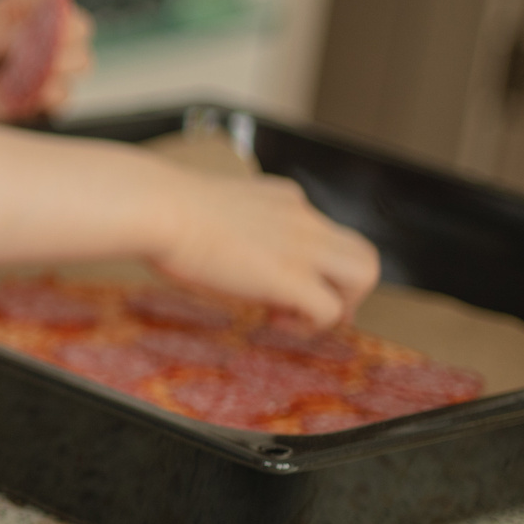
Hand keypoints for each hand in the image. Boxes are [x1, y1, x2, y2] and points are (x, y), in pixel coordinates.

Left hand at [0, 0, 91, 118]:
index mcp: (20, 4)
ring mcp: (45, 62)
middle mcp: (39, 30)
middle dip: (68, 50)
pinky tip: (37, 100)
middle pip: (79, 33)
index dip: (62, 18)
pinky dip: (56, 101)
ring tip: (36, 86)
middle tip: (49, 64)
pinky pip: (65, 97)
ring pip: (79, 65)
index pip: (58, 2)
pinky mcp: (43, 93)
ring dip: (61, 76)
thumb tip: (34, 38)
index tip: (51, 36)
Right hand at [148, 166, 380, 325]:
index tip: (282, 281)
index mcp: (283, 199)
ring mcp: (302, 248)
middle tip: (313, 309)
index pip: (322, 230)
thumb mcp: (207, 208)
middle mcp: (302, 219)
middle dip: (346, 288)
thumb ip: (228, 223)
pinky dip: (311, 325)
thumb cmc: (161, 209)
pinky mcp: (292, 279)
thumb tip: (211, 245)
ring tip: (302, 317)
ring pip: (365, 274)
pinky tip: (276, 322)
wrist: (158, 209)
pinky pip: (330, 310)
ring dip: (342, 303)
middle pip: (361, 252)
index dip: (311, 263)